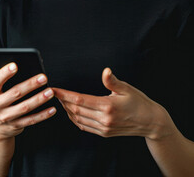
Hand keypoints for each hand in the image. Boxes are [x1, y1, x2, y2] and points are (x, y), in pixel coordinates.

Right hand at [0, 62, 56, 140]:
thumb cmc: (1, 104)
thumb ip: (8, 84)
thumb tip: (27, 72)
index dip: (5, 73)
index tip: (15, 65)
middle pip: (15, 93)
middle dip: (30, 84)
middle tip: (43, 78)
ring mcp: (6, 117)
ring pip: (25, 107)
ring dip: (39, 99)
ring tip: (50, 92)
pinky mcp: (15, 125)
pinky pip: (31, 120)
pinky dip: (43, 115)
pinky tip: (51, 109)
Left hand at [53, 67, 174, 139]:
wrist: (151, 122)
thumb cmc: (139, 102)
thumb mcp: (127, 89)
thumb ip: (112, 81)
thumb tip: (106, 71)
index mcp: (108, 106)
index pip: (80, 99)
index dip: (64, 94)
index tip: (54, 90)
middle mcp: (104, 119)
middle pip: (76, 110)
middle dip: (63, 101)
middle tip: (54, 93)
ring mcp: (103, 128)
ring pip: (78, 119)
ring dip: (67, 110)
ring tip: (61, 100)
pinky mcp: (104, 133)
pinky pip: (84, 126)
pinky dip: (74, 119)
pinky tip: (71, 112)